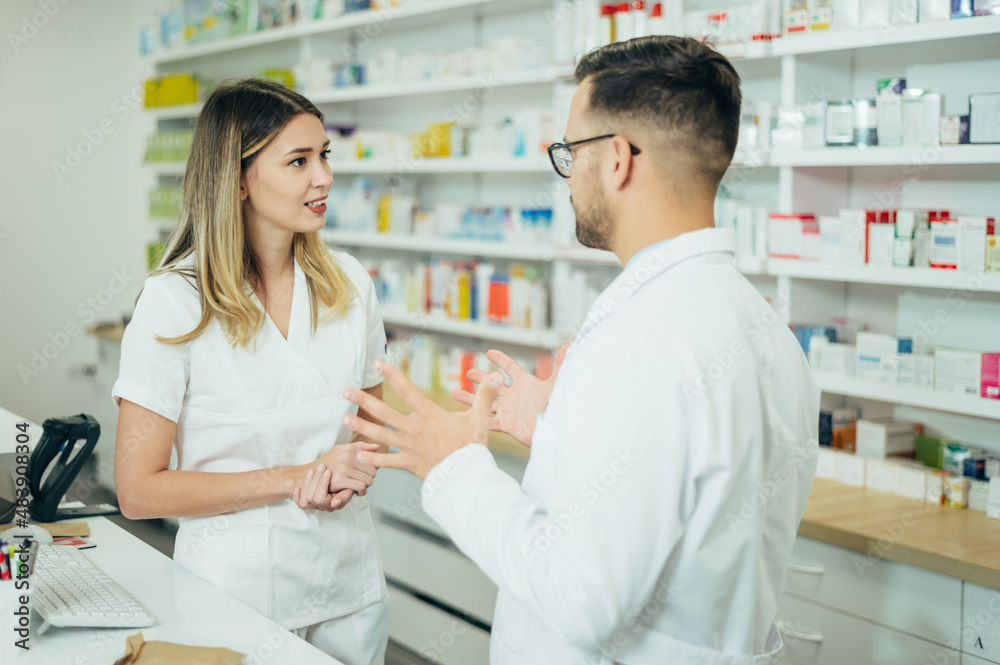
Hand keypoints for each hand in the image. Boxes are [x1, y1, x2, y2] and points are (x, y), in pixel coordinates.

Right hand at [292, 442, 379, 511]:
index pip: (374, 460)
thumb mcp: (342, 450)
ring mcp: (344, 467)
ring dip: (365, 487)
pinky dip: (360, 492)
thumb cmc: (329, 463)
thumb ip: (361, 447)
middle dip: (368, 479)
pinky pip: (361, 487)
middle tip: (361, 483)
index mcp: (350, 448)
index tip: (364, 474)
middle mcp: (348, 456)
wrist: (311, 474)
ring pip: (368, 480)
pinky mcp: (340, 479)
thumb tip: (378, 447)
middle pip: (373, 472)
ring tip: (358, 487)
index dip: (371, 470)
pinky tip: (355, 492)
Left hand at [294, 464, 346, 511]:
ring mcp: (315, 506)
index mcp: (332, 505)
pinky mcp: (307, 502)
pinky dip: (297, 496)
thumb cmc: (346, 483)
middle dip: (315, 480)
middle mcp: (323, 508)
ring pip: (305, 500)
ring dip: (308, 483)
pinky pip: (300, 504)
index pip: (320, 499)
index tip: (328, 471)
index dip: (322, 483)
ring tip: (313, 471)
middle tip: (322, 466)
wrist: (340, 480)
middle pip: (311, 498)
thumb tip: (334, 502)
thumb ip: (345, 496)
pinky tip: (298, 488)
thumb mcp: (349, 488)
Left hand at [341, 360, 502, 479]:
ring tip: (344, 419)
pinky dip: (373, 458)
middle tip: (346, 391)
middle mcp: (414, 428)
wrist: (467, 475)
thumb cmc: (473, 446)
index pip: (407, 389)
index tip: (377, 363)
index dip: (391, 374)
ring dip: (361, 426)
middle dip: (363, 400)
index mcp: (429, 414)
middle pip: (384, 411)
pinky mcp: (409, 463)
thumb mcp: (480, 418)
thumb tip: (497, 376)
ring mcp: (409, 446)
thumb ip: (485, 396)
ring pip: (380, 434)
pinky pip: (387, 461)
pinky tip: (358, 455)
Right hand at [450, 343, 569, 447]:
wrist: (554, 433)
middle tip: (468, 372)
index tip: (490, 352)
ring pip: (485, 401)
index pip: (510, 367)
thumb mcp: (556, 385)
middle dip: (481, 378)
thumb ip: (561, 364)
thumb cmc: (557, 408)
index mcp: (525, 384)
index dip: (501, 359)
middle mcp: (515, 396)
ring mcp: (509, 410)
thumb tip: (572, 343)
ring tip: (454, 392)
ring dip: (470, 397)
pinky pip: (486, 420)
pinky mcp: (506, 424)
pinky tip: (462, 415)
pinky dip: (475, 417)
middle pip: (494, 384)